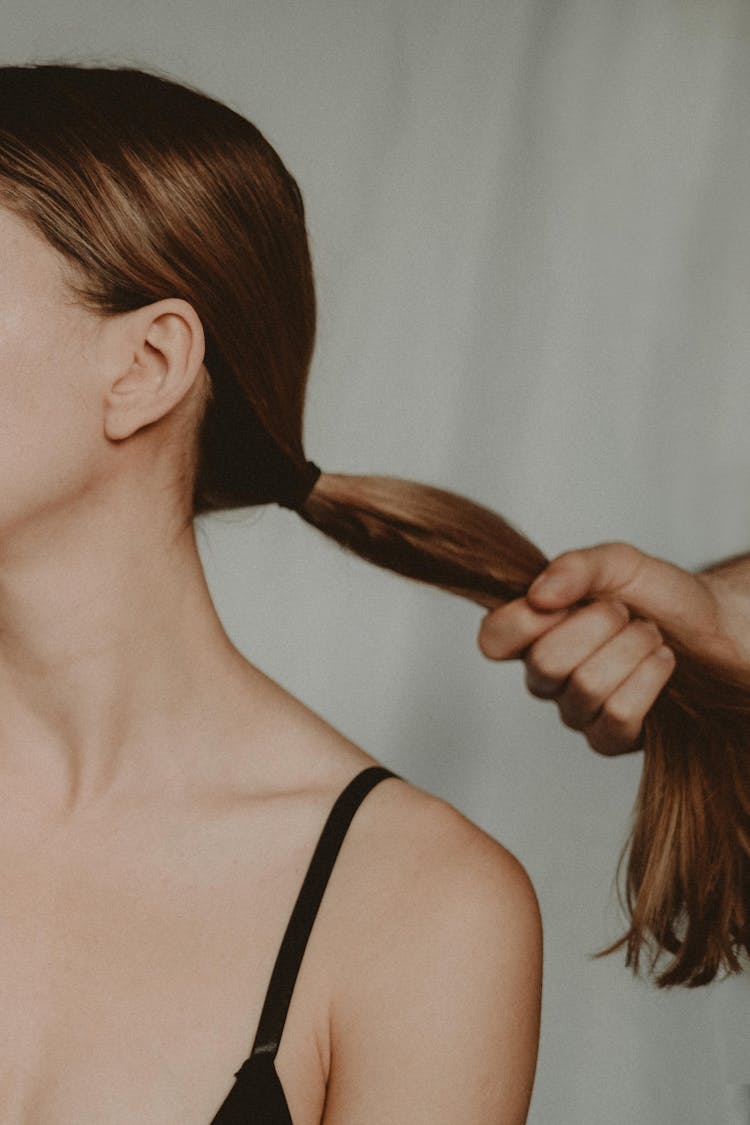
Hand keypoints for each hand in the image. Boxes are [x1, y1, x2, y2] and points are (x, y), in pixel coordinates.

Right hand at [477, 541, 743, 755]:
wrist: (717, 626)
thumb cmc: (660, 597)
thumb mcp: (617, 563)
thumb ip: (575, 567)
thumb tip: (540, 594)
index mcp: (534, 632)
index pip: (493, 639)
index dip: (525, 620)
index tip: (565, 599)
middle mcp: (547, 676)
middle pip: (545, 664)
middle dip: (599, 627)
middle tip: (624, 613)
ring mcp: (576, 710)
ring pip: (587, 687)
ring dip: (632, 649)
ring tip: (650, 635)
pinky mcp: (610, 738)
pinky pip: (617, 715)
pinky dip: (649, 679)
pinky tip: (662, 663)